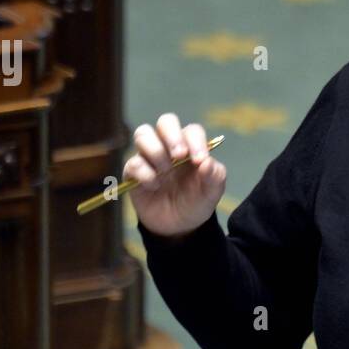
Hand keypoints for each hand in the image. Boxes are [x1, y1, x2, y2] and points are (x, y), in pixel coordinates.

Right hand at [124, 114, 226, 236]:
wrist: (178, 227)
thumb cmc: (196, 202)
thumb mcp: (212, 194)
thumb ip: (215, 176)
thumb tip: (206, 162)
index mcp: (191, 147)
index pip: (192, 131)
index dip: (195, 141)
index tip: (199, 161)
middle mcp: (169, 146)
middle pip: (166, 121)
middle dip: (172, 135)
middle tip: (179, 155)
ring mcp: (149, 157)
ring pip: (143, 134)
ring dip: (156, 151)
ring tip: (165, 172)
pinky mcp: (133, 171)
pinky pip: (133, 162)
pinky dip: (144, 173)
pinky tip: (154, 186)